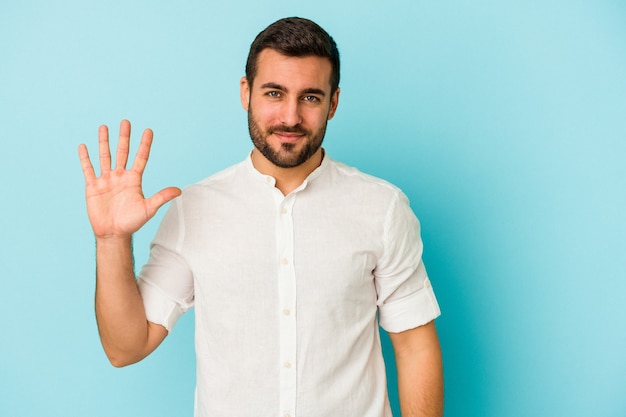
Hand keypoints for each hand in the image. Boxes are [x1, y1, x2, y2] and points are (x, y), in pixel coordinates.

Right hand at [78, 120, 181, 238]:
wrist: (113, 233)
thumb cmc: (132, 222)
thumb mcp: (148, 208)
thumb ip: (161, 197)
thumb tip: (179, 190)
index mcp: (134, 180)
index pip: (140, 158)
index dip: (144, 145)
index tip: (148, 130)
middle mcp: (120, 176)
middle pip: (122, 152)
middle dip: (124, 137)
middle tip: (125, 122)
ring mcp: (106, 180)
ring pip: (105, 157)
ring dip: (104, 142)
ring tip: (104, 127)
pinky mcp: (93, 186)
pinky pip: (88, 169)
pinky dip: (85, 158)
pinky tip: (83, 146)